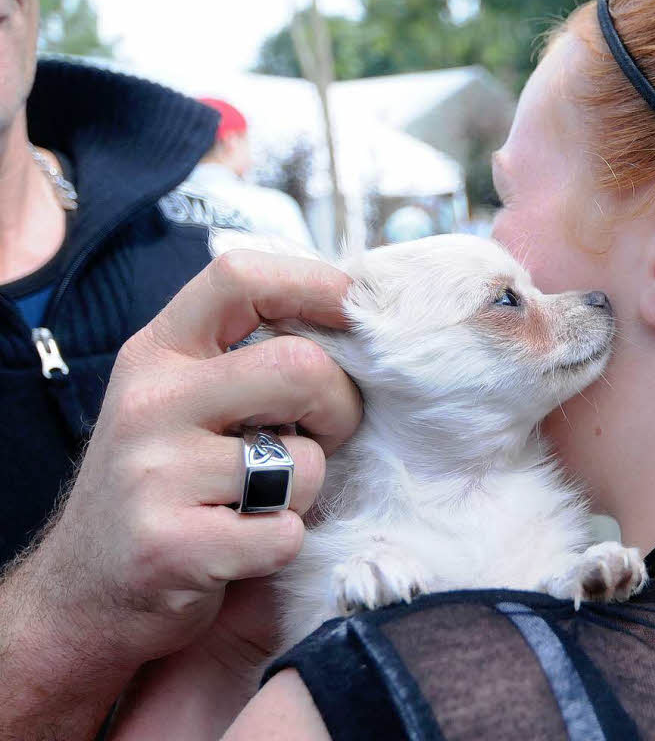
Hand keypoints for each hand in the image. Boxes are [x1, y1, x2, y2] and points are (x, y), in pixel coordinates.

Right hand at [1, 251, 360, 725]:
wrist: (83, 593)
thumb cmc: (162, 484)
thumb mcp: (180, 400)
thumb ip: (244, 358)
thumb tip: (351, 324)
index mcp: (158, 353)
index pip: (239, 278)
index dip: (314, 284)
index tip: (355, 310)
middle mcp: (150, 401)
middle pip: (299, 365)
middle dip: (341, 406)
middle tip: (326, 435)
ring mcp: (154, 473)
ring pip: (305, 461)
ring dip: (309, 489)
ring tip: (264, 500)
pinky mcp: (170, 547)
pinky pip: (286, 533)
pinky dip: (284, 545)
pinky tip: (243, 548)